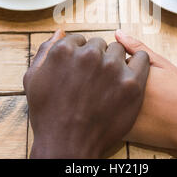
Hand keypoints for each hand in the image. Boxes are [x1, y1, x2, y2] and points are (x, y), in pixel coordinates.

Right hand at [24, 30, 149, 158]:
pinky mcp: (132, 83)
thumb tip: (60, 32)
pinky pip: (142, 59)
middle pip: (99, 44)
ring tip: (109, 80)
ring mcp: (112, 69)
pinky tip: (130, 73)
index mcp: (65, 50)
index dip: (80, 54)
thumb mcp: (34, 79)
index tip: (82, 68)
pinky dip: (138, 63)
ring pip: (118, 51)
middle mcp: (89, 55)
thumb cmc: (48, 114)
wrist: (68, 145)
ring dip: (115, 61)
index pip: (79, 39)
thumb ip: (46, 50)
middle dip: (97, 57)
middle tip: (95, 78)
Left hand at [116, 30, 176, 158]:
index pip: (113, 64)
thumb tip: (117, 33)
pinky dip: (119, 117)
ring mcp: (120, 112)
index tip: (144, 79)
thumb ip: (137, 48)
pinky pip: (112, 120)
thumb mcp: (162, 64)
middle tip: (148, 95)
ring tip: (146, 107)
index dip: (126, 71)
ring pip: (109, 101)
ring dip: (116, 100)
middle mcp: (120, 91)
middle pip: (108, 82)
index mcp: (127, 71)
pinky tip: (140, 118)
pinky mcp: (121, 130)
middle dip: (118, 84)